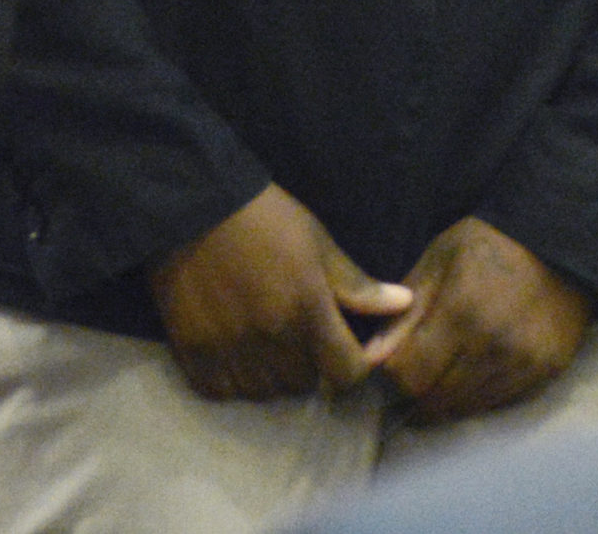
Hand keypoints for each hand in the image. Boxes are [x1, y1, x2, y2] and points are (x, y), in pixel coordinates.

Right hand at [148, 184, 414, 400]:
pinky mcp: (194, 355)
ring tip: (267, 339)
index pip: (347, 373)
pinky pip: (224, 391)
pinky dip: (233, 378)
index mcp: (307, 312)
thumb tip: (404, 305)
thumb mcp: (319, 244)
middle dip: (311, 363)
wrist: (193, 205)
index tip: (345, 346)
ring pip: (266, 392)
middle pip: (306, 383)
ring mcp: (230, 351)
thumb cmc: (266, 219)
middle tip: (300, 332)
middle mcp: (271, 340)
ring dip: (272, 374)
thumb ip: (358, 285)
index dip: (354, 364)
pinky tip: (236, 347)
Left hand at [377, 216, 592, 421]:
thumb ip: (404, 313)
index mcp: (461, 312)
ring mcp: (524, 364)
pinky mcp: (546, 373)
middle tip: (416, 370)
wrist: (561, 241)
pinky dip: (478, 396)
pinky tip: (474, 371)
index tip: (392, 361)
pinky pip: (497, 403)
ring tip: (442, 372)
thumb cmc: (490, 244)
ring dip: (446, 398)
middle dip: (417, 391)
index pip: (410, 376)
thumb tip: (370, 359)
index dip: (393, 374)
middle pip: (436, 399)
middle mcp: (494, 346)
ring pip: (466, 408)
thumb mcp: (439, 260)